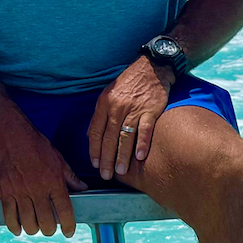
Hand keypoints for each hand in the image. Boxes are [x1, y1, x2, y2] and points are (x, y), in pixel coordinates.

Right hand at [0, 110, 86, 236]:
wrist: (11, 135)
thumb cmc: (36, 145)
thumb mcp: (58, 159)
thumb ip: (71, 177)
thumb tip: (83, 188)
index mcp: (54, 182)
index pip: (65, 212)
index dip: (69, 226)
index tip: (69, 232)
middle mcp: (38, 190)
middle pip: (47, 223)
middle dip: (50, 230)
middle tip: (50, 227)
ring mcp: (20, 193)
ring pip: (29, 224)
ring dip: (34, 229)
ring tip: (35, 226)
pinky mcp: (6, 193)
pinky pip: (10, 217)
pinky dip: (15, 227)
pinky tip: (19, 228)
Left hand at [87, 56, 171, 180]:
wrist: (151, 68)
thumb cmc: (129, 83)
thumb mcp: (108, 94)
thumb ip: (99, 115)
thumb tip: (90, 135)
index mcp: (104, 104)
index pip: (96, 131)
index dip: (95, 150)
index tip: (95, 164)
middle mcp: (117, 107)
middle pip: (109, 138)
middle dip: (107, 159)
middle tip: (106, 174)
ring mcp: (134, 109)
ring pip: (125, 136)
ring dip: (122, 156)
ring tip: (121, 171)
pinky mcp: (150, 110)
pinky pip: (145, 129)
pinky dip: (142, 143)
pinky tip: (139, 156)